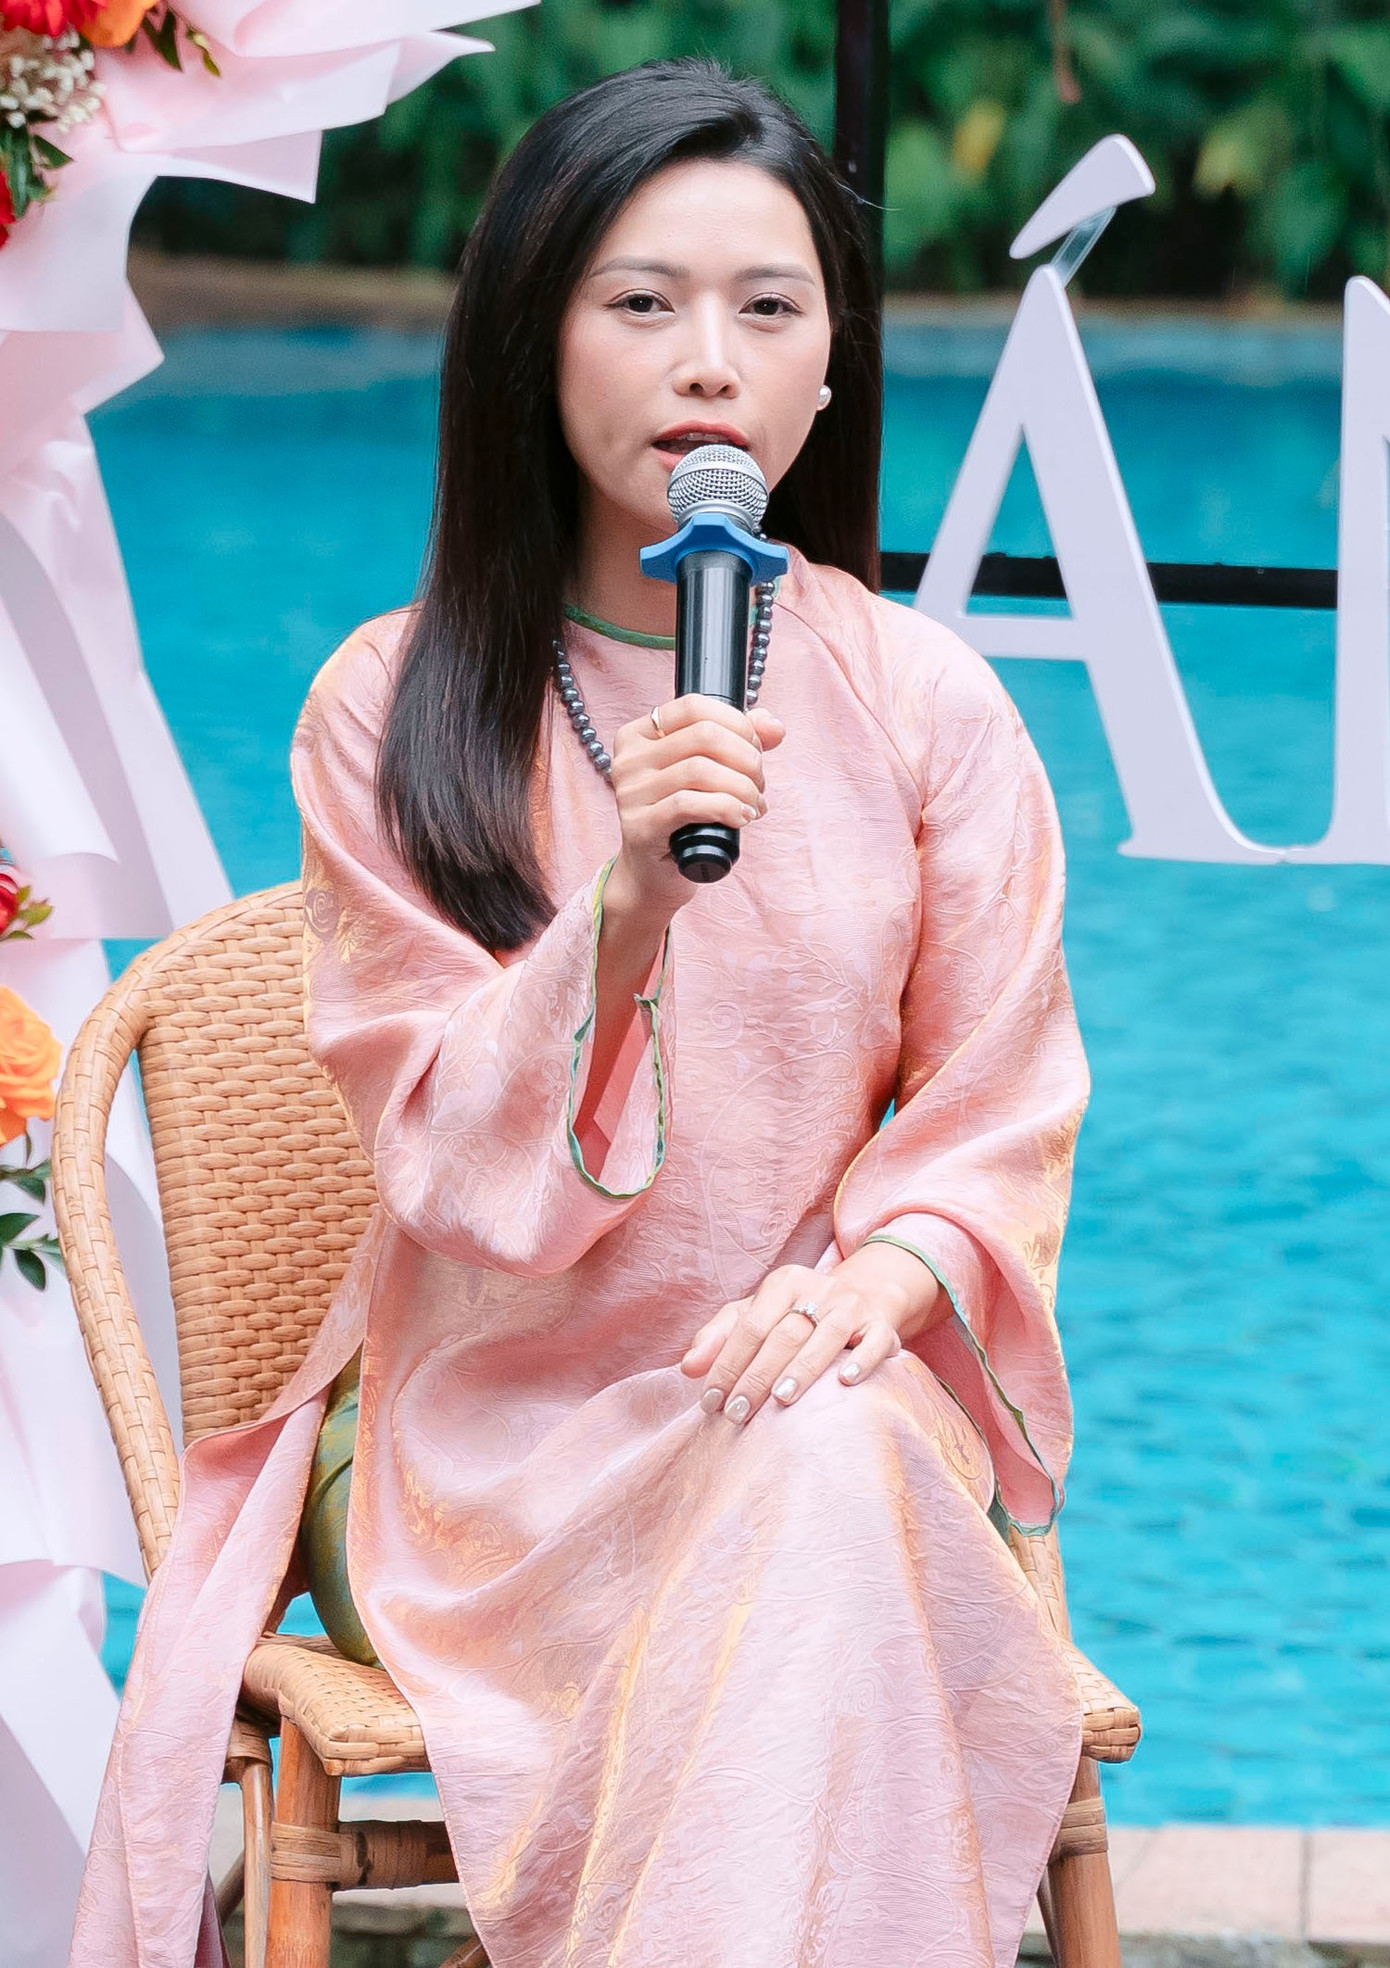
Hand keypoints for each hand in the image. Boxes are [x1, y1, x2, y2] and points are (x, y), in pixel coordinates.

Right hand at [605, 694, 785, 924]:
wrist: (654, 871)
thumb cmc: (683, 816)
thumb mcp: (706, 770)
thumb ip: (737, 740)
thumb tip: (774, 726)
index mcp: (639, 734)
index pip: (694, 706)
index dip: (737, 723)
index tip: (756, 747)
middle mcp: (628, 759)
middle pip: (704, 736)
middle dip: (746, 758)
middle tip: (758, 784)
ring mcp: (630, 793)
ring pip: (701, 771)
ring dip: (743, 788)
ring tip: (755, 806)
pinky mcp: (640, 826)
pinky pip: (690, 805)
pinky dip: (727, 808)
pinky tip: (743, 817)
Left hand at [679, 1243, 945, 1426]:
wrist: (867, 1296)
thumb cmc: (798, 1314)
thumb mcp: (758, 1315)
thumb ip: (720, 1337)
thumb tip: (687, 1368)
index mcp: (783, 1283)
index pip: (749, 1325)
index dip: (727, 1364)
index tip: (711, 1403)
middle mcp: (818, 1289)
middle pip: (783, 1333)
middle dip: (757, 1375)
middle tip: (737, 1414)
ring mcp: (852, 1306)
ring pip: (826, 1335)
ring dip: (802, 1368)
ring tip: (780, 1400)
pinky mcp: (883, 1324)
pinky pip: (875, 1341)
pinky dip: (861, 1360)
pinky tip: (844, 1381)